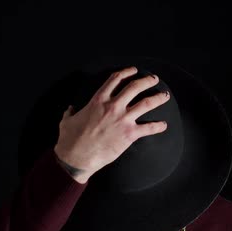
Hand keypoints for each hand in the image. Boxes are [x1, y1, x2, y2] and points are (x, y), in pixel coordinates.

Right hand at [54, 66, 169, 183]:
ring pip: (146, 103)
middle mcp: (113, 106)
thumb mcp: (66, 121)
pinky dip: (158, 126)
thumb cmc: (70, 139)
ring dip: (158, 98)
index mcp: (98, 100)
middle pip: (135, 87)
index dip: (126, 72)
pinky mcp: (129, 135)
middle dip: (147, 81)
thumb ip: (71, 112)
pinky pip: (149, 128)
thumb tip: (70, 109)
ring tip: (165, 96)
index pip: (115, 79)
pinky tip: (164, 125)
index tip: (134, 70)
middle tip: (154, 79)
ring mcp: (123, 120)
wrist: (76, 157)